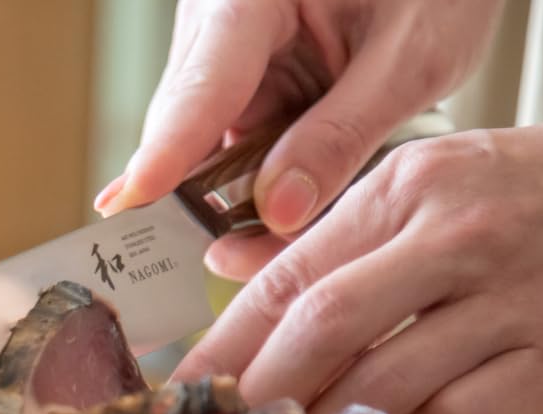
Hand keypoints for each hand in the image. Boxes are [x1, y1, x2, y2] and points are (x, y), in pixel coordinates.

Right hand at [95, 0, 502, 237]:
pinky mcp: (239, 88)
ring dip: (246, 202)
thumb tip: (279, 213)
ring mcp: (223, 60)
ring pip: (209, 154)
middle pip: (189, 133)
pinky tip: (293, 205)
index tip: (129, 205)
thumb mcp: (412, 54)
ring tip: (296, 224)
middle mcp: (220, 24)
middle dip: (215, 204)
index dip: (167, 154)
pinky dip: (263, 187)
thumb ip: (343, 136)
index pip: (201, 85)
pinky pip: (234, 153)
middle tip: (245, 260)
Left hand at [172, 114, 542, 413]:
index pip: (290, 277)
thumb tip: (225, 274)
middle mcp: (457, 239)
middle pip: (327, 328)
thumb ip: (325, 240)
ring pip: (387, 387)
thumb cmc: (511, 199)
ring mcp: (513, 302)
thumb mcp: (418, 189)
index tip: (179, 393)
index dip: (223, 346)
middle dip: (259, 394)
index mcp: (407, 191)